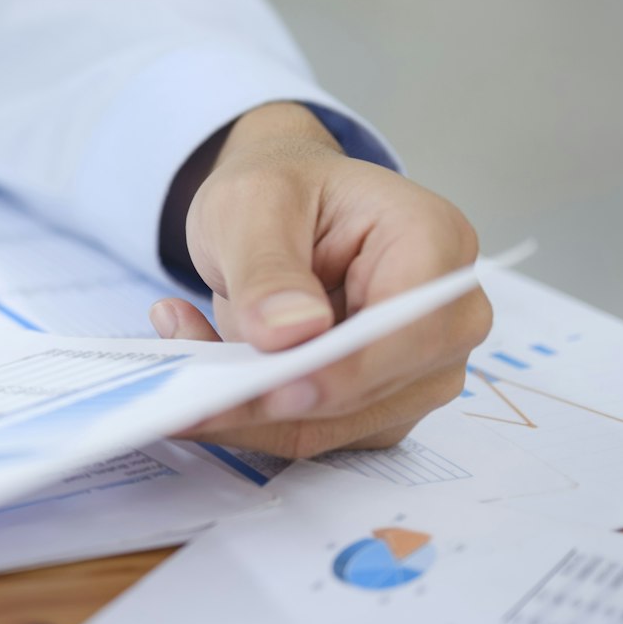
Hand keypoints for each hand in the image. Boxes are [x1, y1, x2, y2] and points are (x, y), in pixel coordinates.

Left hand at [151, 102, 490, 458]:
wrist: (281, 210)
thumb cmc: (283, 192)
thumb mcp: (253, 203)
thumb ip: (269, 266)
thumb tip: (291, 334)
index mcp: (435, 244)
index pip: (410, 330)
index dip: (346, 369)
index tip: (275, 384)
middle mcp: (444, 318)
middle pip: (372, 389)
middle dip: (275, 399)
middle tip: (188, 388)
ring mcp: (415, 371)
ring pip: (331, 425)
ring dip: (245, 407)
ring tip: (178, 350)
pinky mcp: (372, 406)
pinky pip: (305, 431)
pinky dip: (243, 412)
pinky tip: (198, 363)